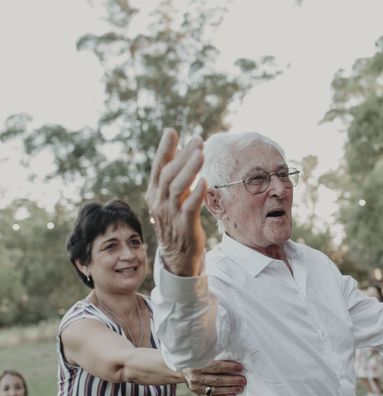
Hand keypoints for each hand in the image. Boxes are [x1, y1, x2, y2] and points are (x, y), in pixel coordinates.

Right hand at [146, 129, 206, 276]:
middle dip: (182, 155)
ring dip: (189, 169)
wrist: (178, 256)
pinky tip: (205, 181)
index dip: (164, 149)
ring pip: (177, 188)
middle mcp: (160, 202)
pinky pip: (189, 208)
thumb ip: (175, 175)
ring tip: (200, 153)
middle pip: (168, 175)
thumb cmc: (177, 221)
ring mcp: (171, 215)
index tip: (171, 131)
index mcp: (155, 194)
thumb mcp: (172, 197)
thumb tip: (181, 148)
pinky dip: (196, 194)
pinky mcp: (184, 226)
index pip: (157, 168)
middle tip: (197, 140)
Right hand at [182, 360, 245, 395]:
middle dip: (232, 381)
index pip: (215, 367)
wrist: (181, 370)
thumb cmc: (196, 359)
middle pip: (216, 380)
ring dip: (229, 389)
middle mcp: (195, 377)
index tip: (240, 368)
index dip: (228, 367)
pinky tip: (232, 395)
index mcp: (196, 364)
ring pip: (215, 390)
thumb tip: (231, 351)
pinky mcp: (198, 394)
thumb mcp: (201, 354)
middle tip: (243, 380)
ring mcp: (195, 387)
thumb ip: (213, 354)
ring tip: (240, 388)